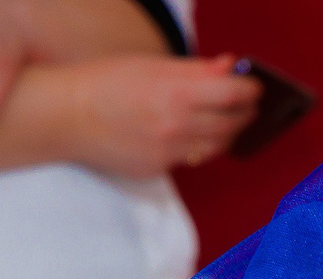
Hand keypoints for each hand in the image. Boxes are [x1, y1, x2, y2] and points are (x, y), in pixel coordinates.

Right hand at [58, 55, 259, 174]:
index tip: (254, 87)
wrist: (68, 116)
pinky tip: (191, 134)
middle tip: (248, 106)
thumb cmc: (107, 82)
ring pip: (215, 147)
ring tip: (227, 121)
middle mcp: (177, 126)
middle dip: (245, 114)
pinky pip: (189, 159)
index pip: (234, 94)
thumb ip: (196, 70)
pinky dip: (196, 146)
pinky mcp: (157, 169)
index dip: (250, 90)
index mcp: (177, 93)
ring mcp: (167, 152)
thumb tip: (229, 66)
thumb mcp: (152, 65)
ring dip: (227, 133)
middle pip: (231, 124)